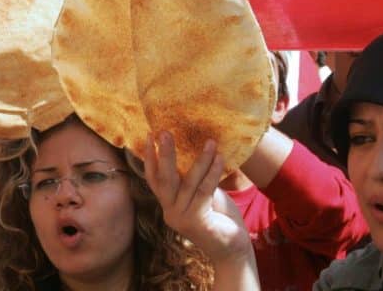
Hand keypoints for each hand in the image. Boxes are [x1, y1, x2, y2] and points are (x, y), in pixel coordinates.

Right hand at [144, 132, 252, 264]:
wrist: (233, 251)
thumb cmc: (219, 218)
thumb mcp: (202, 195)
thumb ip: (194, 180)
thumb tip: (194, 150)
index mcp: (168, 205)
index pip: (153, 179)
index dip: (150, 157)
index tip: (149, 136)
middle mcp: (170, 212)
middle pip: (164, 179)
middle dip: (165, 154)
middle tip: (164, 132)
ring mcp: (182, 218)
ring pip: (189, 182)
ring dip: (200, 160)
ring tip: (210, 141)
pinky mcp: (197, 221)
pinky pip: (205, 190)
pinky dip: (213, 172)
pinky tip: (220, 158)